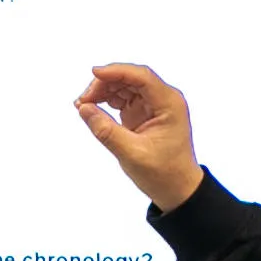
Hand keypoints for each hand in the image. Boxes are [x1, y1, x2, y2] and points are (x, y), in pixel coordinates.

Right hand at [76, 63, 207, 211]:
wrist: (177, 189)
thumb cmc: (162, 173)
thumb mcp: (131, 154)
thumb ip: (106, 130)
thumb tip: (83, 108)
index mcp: (169, 104)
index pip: (142, 77)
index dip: (117, 71)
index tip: (94, 73)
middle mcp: (163, 99)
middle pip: (131, 78)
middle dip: (105, 83)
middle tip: (83, 101)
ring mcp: (153, 105)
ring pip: (125, 85)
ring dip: (104, 91)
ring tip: (84, 105)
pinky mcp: (143, 112)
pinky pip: (123, 97)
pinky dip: (107, 100)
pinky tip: (93, 108)